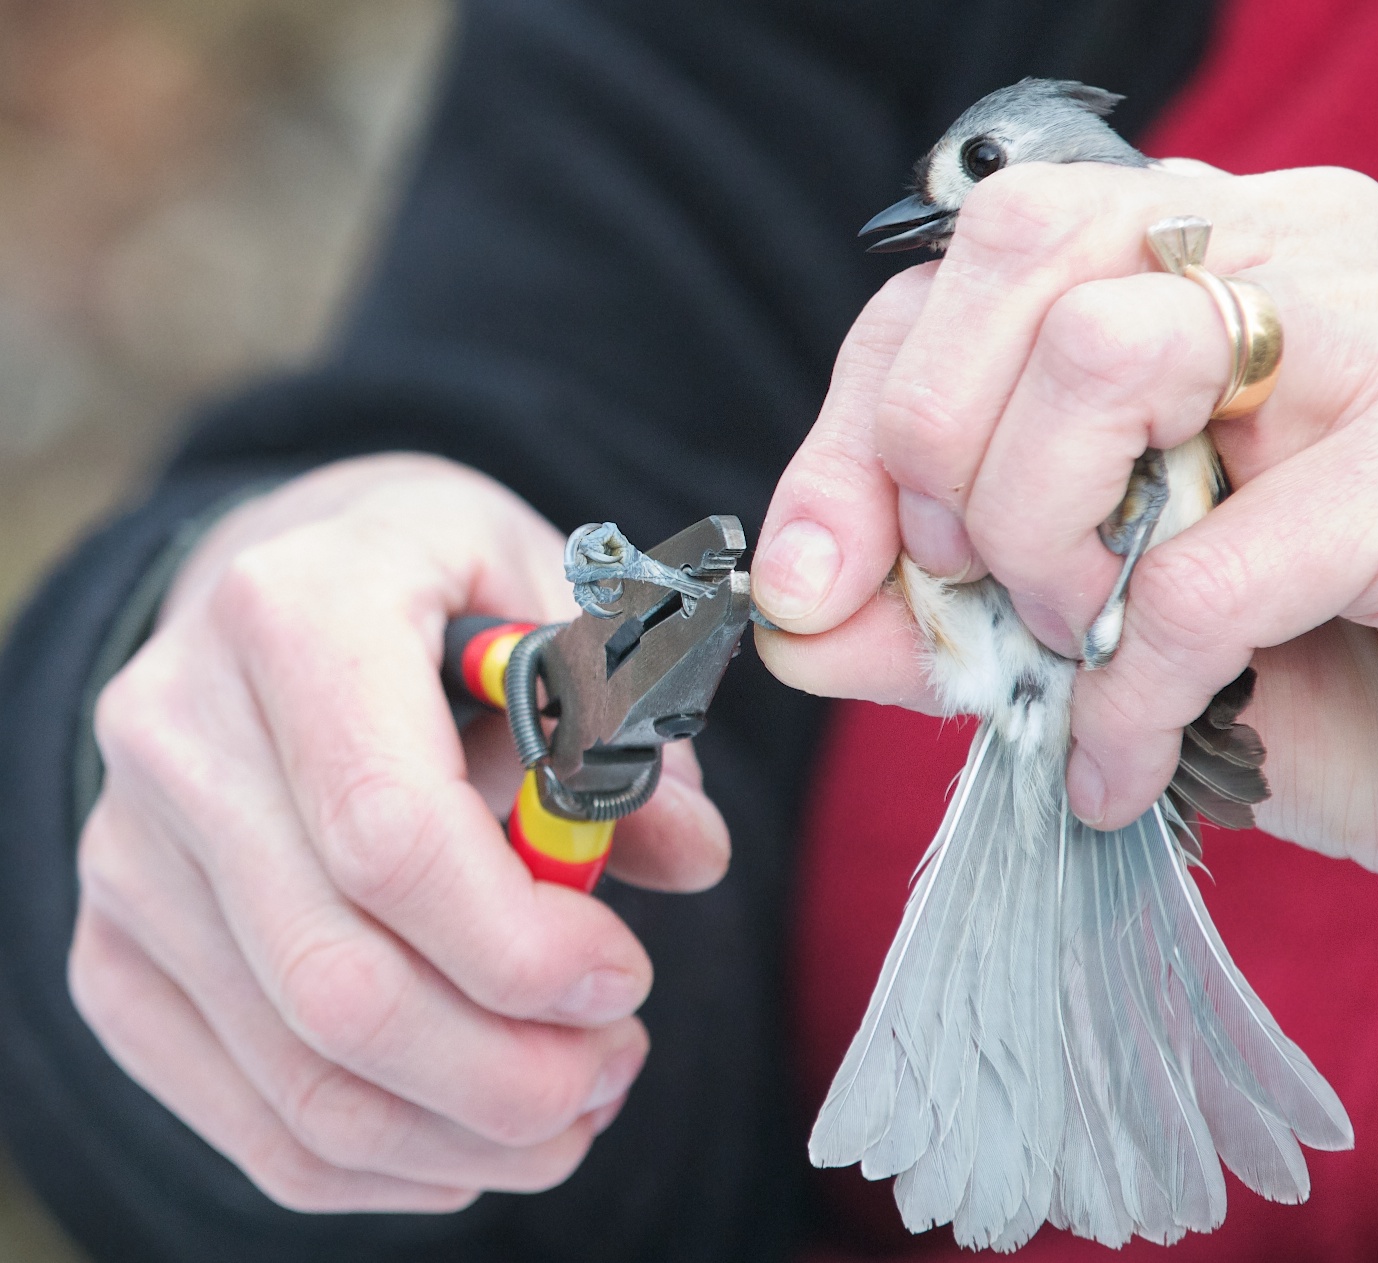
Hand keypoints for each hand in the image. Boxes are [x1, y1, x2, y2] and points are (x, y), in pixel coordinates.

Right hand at [71, 453, 730, 1209]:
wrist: (273, 583)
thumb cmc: (438, 587)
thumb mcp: (557, 598)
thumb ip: (627, 722)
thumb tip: (693, 855)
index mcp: (294, 611)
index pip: (391, 834)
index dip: (523, 945)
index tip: (624, 980)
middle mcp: (177, 731)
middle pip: (338, 983)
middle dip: (509, 1070)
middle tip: (616, 1063)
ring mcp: (127, 853)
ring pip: (298, 1075)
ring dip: (464, 1130)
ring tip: (574, 1104)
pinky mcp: (114, 951)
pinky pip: (246, 1113)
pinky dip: (382, 1158)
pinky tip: (476, 1134)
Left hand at [752, 158, 1377, 931]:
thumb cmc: (1323, 671)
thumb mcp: (1087, 638)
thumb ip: (937, 615)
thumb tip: (792, 615)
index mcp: (1185, 262)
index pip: (955, 277)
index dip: (855, 429)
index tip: (819, 578)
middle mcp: (1278, 251)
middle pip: (1013, 253)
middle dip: (937, 454)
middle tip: (987, 594)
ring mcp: (1370, 336)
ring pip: (1098, 358)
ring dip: (1046, 546)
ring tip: (1087, 651)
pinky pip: (1207, 563)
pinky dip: (1134, 689)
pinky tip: (1133, 761)